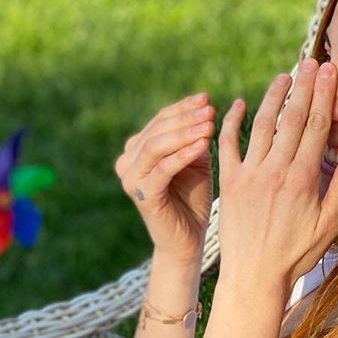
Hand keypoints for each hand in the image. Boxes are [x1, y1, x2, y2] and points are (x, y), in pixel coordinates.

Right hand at [115, 93, 215, 264]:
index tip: (206, 98)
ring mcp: (131, 180)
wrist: (187, 239)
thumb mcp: (195, 161)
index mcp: (136, 151)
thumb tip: (205, 106)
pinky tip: (204, 144)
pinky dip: (183, 155)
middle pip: (156, 131)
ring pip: (155, 146)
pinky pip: (163, 169)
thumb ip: (194, 137)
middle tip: (210, 110)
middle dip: (185, 118)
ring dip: (184, 133)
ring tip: (210, 124)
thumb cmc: (192, 199)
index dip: (182, 108)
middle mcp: (127, 163)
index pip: (159, 121)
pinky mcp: (142, 196)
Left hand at [217, 59, 337, 293]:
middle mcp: (275, 171)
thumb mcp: (329, 225)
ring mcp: (249, 175)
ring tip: (282, 76)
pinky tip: (238, 103)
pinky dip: (231, 122)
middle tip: (311, 61)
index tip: (329, 72)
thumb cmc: (295, 255)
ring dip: (272, 97)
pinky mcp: (229, 183)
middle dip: (303, 87)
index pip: (316, 127)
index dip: (324, 96)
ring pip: (261, 126)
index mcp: (303, 179)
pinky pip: (227, 145)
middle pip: (292, 119)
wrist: (253, 277)